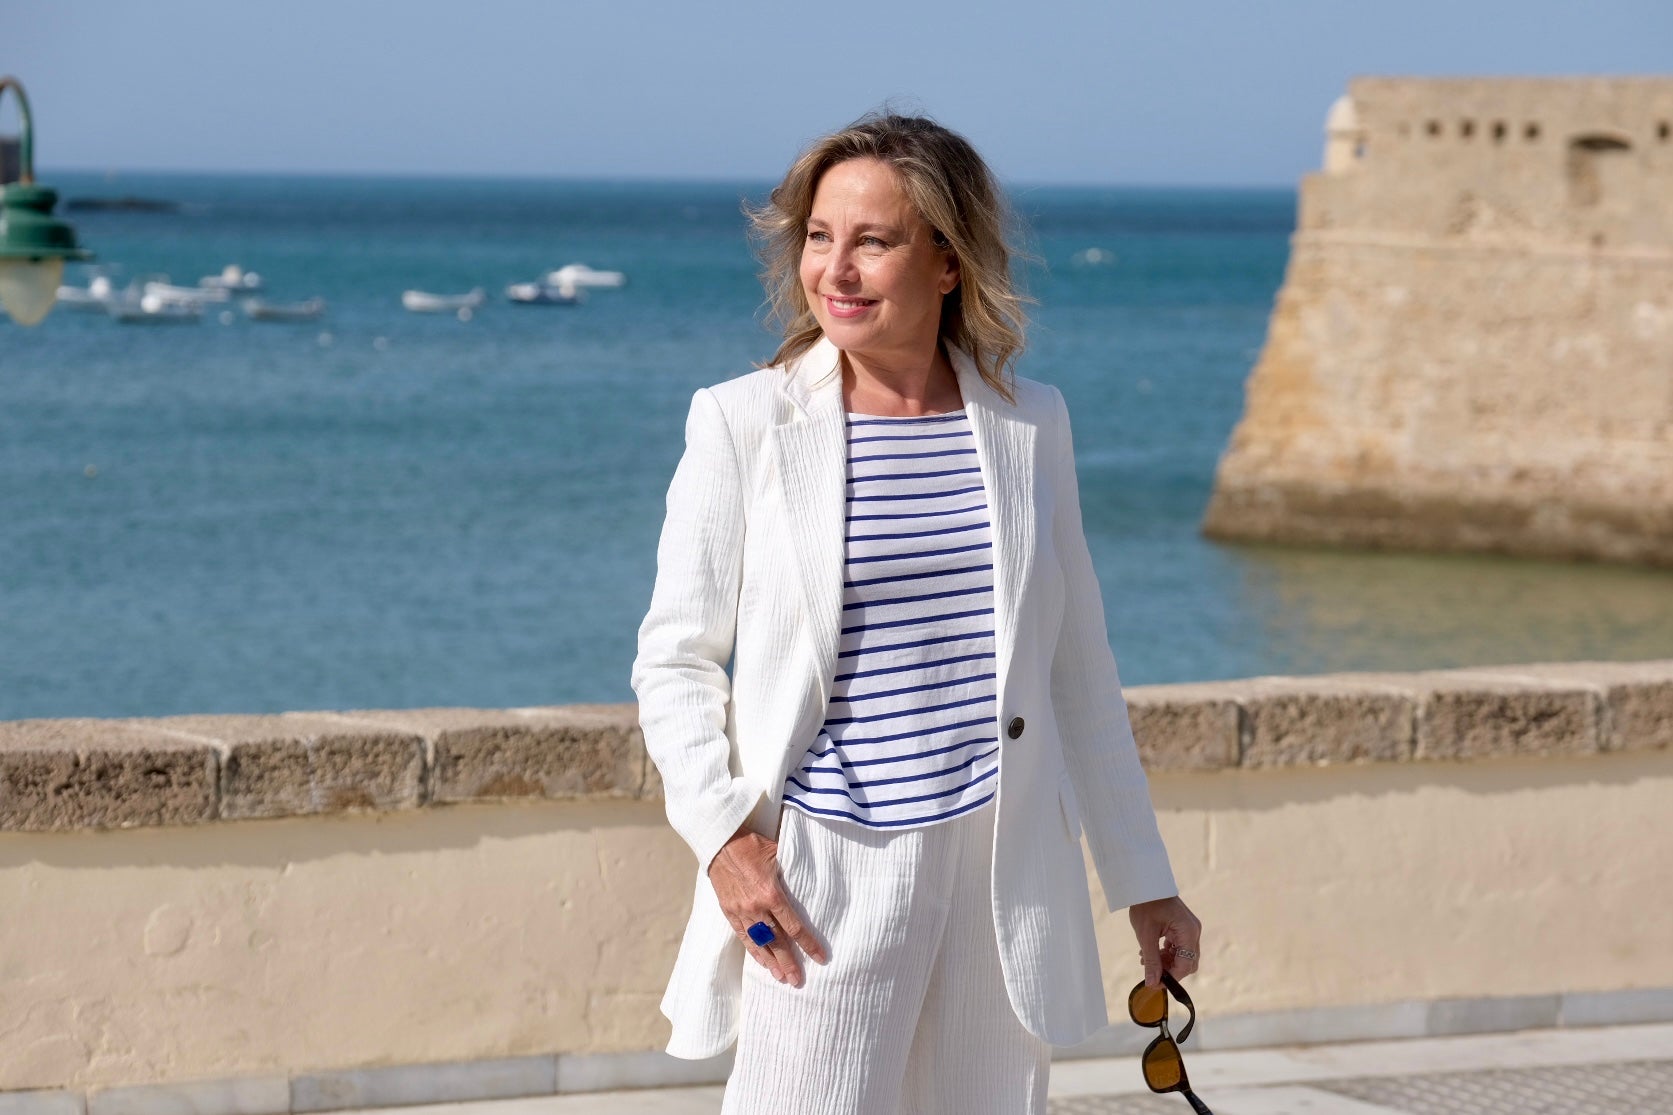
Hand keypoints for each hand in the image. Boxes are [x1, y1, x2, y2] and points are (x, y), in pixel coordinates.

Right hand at [707, 820, 827, 986]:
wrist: (720, 841)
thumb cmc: (753, 844)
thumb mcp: (779, 853)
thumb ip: (793, 872)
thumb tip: (814, 881)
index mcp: (771, 893)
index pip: (794, 927)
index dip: (809, 944)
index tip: (820, 958)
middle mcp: (756, 907)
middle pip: (776, 942)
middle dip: (789, 962)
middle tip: (798, 982)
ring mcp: (740, 911)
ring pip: (759, 943)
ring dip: (771, 962)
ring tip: (781, 978)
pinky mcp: (729, 911)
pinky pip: (743, 936)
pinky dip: (753, 950)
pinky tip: (762, 962)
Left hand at [1130, 894, 1201, 986]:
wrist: (1145, 885)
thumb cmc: (1146, 905)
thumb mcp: (1146, 935)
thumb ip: (1151, 960)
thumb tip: (1152, 984)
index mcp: (1188, 931)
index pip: (1186, 964)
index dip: (1172, 977)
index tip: (1155, 983)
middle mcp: (1193, 931)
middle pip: (1188, 962)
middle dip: (1170, 970)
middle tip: (1151, 972)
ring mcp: (1189, 929)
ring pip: (1183, 956)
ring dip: (1166, 962)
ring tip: (1145, 960)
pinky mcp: (1183, 928)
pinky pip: (1179, 947)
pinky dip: (1166, 953)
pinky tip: (1151, 953)